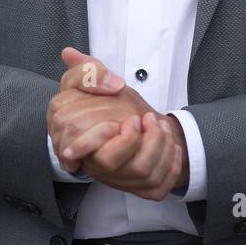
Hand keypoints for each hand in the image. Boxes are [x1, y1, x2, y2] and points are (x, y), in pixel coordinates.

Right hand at [48, 47, 188, 198]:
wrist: (133, 121)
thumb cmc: (105, 103)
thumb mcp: (89, 80)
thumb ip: (82, 69)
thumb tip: (71, 55)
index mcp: (74, 141)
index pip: (75, 150)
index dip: (104, 134)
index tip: (128, 118)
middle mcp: (93, 164)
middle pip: (112, 163)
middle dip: (140, 137)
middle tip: (148, 119)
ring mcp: (116, 179)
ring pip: (140, 173)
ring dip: (159, 145)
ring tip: (160, 125)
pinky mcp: (138, 188)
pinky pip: (156, 188)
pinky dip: (171, 166)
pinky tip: (173, 147)